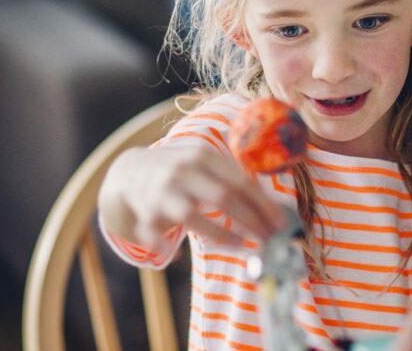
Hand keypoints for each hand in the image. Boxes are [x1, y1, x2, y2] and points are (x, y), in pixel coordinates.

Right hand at [99, 145, 286, 250]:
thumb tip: (272, 208)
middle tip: (269, 238)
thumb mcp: (206, 164)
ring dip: (220, 235)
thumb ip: (233, 179)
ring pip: (192, 217)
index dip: (264, 205)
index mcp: (202, 157)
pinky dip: (166, 246)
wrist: (131, 171)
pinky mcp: (145, 214)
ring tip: (241, 245)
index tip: (281, 223)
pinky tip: (179, 255)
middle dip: (251, 221)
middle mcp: (181, 172)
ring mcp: (161, 193)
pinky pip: (157, 236)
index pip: (240, 181)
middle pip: (223, 197)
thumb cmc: (182, 172)